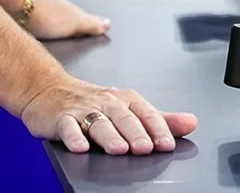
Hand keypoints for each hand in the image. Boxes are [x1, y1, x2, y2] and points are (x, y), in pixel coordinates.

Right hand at [20, 79, 196, 154]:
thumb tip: (191, 123)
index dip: (158, 128)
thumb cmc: (92, 102)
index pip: (146, 113)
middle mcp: (107, 102)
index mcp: (126, 100)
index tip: (168, 144)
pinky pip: (68, 127)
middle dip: (136, 133)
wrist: (48, 89)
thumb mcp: (127, 107)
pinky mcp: (61, 118)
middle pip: (124, 118)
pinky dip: (74, 137)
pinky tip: (81, 147)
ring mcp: (83, 110)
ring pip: (99, 122)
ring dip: (110, 135)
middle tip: (146, 148)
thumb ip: (159, 118)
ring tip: (120, 149)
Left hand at [26, 0, 111, 40]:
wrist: (18, 13)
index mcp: (70, 9)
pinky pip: (40, 25)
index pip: (85, 18)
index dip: (90, 26)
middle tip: (78, 37)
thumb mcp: (75, 24)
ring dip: (57, 28)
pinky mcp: (28, 19)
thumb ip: (91, 25)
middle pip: (69, 18)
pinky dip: (44, 30)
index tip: (96, 32)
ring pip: (54, 20)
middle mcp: (57, 8)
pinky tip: (41, 37)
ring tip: (60, 39)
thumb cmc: (47, 19)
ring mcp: (42, 12)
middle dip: (73, 27)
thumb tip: (108, 24)